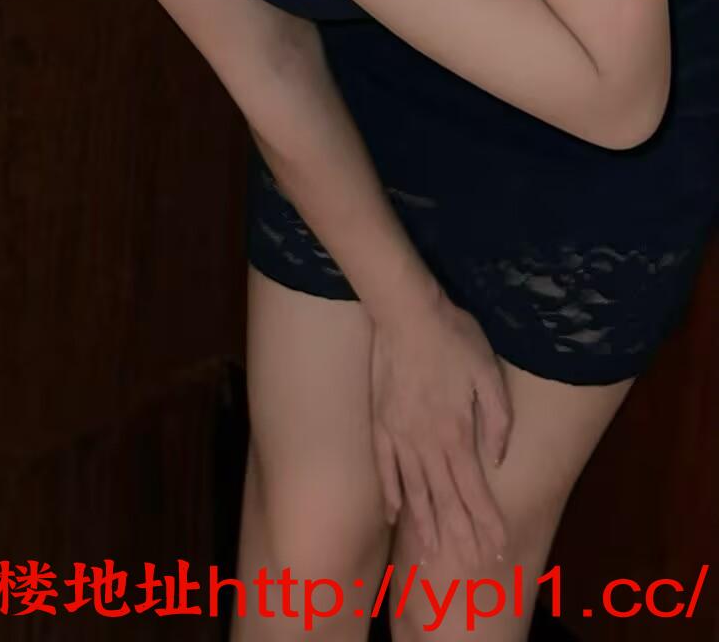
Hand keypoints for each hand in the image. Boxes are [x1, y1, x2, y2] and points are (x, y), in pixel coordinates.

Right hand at [370, 286, 512, 570]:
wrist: (406, 312)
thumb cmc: (453, 337)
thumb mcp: (489, 372)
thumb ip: (497, 419)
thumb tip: (496, 459)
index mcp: (457, 432)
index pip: (474, 490)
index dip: (486, 522)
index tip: (497, 549)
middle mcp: (427, 442)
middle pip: (445, 499)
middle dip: (459, 535)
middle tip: (469, 565)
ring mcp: (399, 435)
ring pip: (414, 491)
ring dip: (425, 526)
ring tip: (431, 556)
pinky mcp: (380, 423)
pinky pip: (385, 468)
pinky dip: (391, 494)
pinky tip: (395, 515)